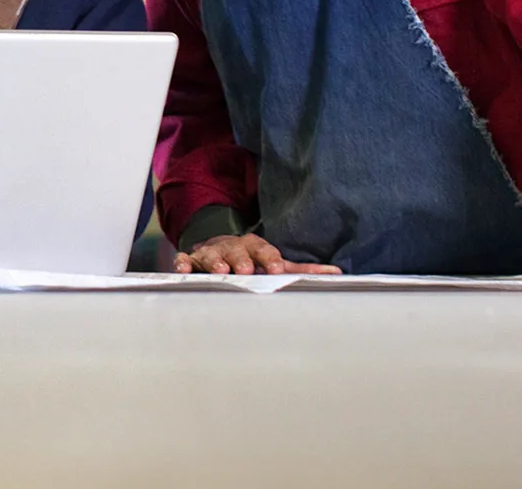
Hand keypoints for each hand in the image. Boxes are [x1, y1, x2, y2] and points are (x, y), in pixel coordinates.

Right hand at [173, 233, 341, 275]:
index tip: (276, 269)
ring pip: (212, 255)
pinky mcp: (192, 259)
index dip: (270, 258)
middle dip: (242, 260)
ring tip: (221, 272)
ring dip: (216, 262)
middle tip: (246, 271)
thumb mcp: (277, 262)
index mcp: (256, 247)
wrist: (218, 246)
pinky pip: (184, 259)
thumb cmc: (253, 259)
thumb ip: (303, 271)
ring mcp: (211, 253)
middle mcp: (234, 247)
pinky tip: (182, 269)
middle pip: (238, 251)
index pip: (265, 250)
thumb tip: (338, 274)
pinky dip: (183, 263)